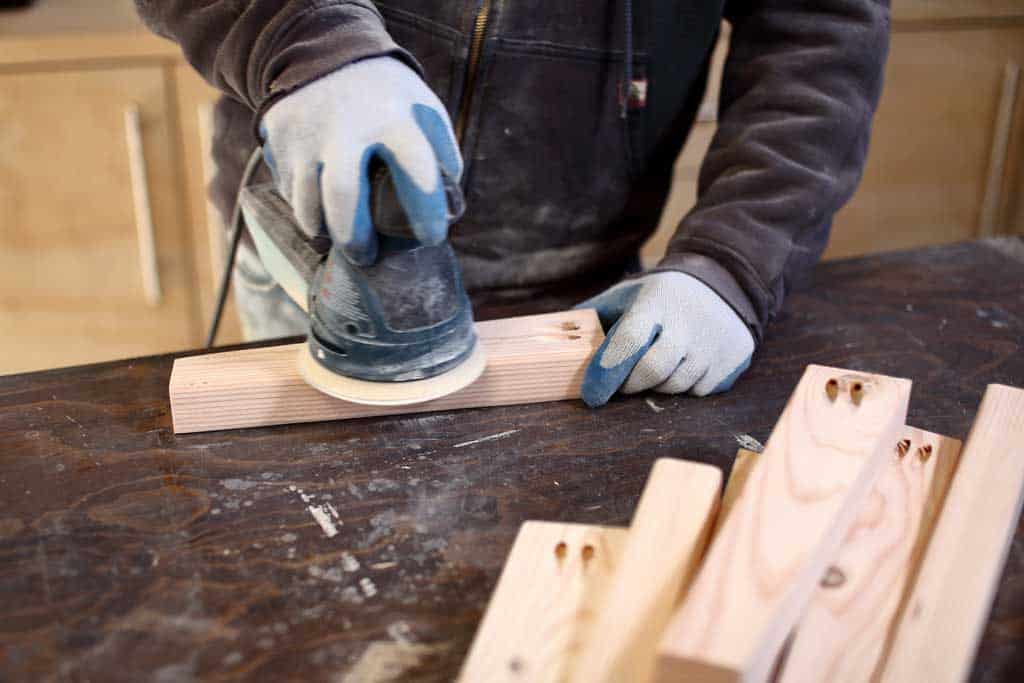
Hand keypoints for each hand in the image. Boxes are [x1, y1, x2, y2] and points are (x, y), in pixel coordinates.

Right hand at [260, 57, 461, 264]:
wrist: (323, 50)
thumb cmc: (385, 94)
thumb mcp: (422, 108)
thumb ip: (441, 152)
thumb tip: (451, 206)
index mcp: (393, 118)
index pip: (416, 174)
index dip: (426, 214)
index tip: (431, 238)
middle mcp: (346, 127)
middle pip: (344, 200)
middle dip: (355, 240)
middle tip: (366, 257)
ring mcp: (307, 134)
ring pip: (307, 204)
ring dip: (323, 229)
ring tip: (338, 236)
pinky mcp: (279, 138)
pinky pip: (289, 189)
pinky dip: (303, 206)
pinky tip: (318, 204)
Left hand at [577, 272, 754, 406]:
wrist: (722, 281)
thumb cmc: (661, 295)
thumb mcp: (628, 294)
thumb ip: (594, 314)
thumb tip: (554, 336)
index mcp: (655, 303)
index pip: (627, 342)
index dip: (606, 374)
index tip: (591, 396)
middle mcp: (688, 323)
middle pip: (652, 371)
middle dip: (629, 384)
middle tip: (622, 384)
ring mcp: (713, 343)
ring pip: (675, 386)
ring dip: (656, 386)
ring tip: (653, 368)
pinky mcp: (732, 359)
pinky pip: (699, 391)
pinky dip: (684, 387)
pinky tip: (681, 366)